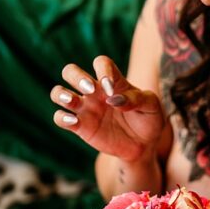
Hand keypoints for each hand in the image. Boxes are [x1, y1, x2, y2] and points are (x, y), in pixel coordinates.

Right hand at [51, 55, 165, 162]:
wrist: (143, 145)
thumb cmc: (148, 119)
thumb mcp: (151, 106)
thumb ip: (136, 99)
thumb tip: (114, 99)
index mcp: (112, 81)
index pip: (101, 63)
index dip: (102, 71)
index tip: (111, 88)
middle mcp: (94, 92)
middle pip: (70, 71)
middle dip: (76, 77)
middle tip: (90, 90)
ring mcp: (84, 109)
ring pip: (58, 93)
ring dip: (61, 94)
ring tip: (72, 101)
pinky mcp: (79, 127)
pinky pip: (60, 118)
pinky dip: (62, 118)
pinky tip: (74, 122)